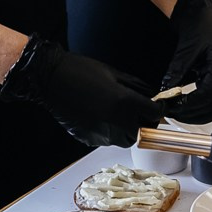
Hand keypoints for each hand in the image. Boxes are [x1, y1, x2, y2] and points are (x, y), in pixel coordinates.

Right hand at [2, 32, 163, 146]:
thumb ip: (137, 86)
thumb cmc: (81, 71)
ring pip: (125, 139)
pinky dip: (109, 131)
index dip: (159, 109)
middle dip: (144, 122)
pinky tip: (101, 116)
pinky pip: (107, 139)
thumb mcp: (115, 73)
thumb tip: (151, 94)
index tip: (158, 106)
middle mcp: (116, 122)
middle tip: (139, 110)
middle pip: (142, 132)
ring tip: (118, 114)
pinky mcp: (89, 139)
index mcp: (125, 103)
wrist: (51, 79)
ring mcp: (101, 134)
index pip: (154, 114)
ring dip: (128, 129)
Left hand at [162, 0, 211, 122]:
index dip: (188, 105)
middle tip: (172, 112)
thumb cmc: (201, 26)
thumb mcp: (186, 48)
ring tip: (178, 110)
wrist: (207, 15)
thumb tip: (165, 89)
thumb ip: (177, 70)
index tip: (171, 107)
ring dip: (198, 114)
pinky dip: (201, 107)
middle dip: (192, 115)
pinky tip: (186, 103)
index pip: (207, 96)